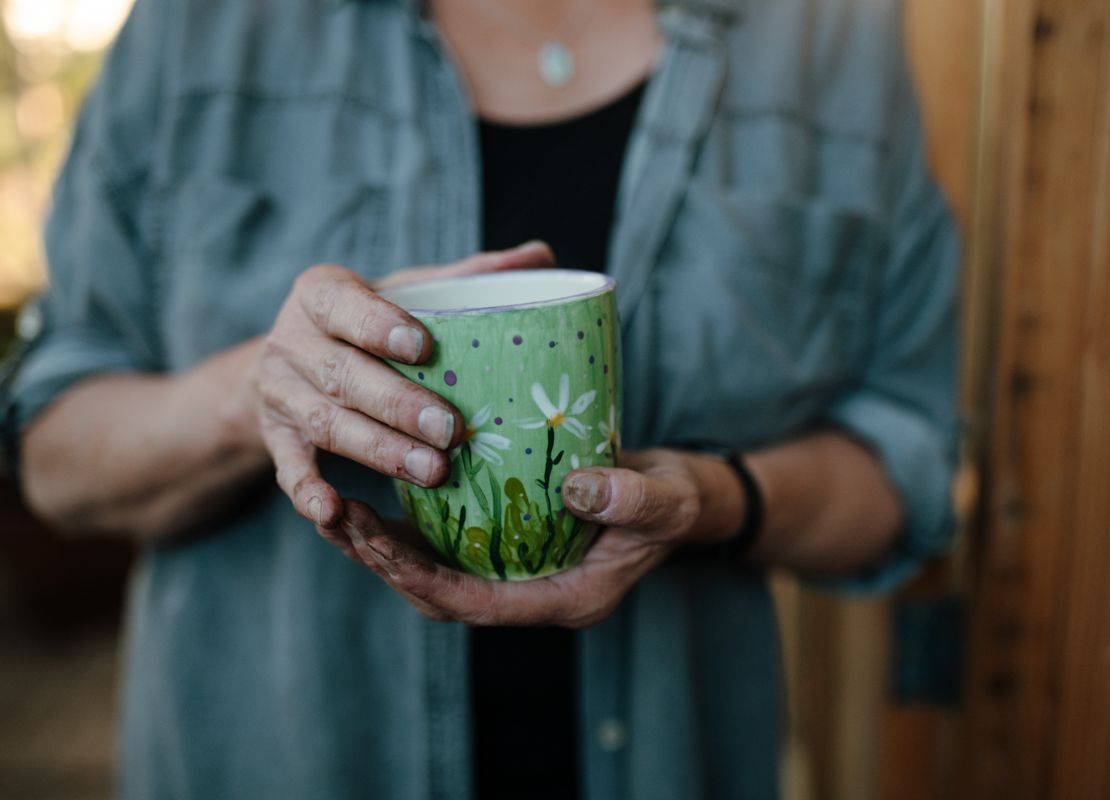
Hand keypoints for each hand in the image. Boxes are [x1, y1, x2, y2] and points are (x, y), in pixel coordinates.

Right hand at [253, 242, 554, 530]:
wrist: (291, 364)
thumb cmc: (366, 324)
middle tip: (451, 430)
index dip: (379, 326)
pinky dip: (308, 491)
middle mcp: (291, 341)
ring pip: (327, 426)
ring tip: (433, 472)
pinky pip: (290, 468)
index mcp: (321, 294)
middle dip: (398, 405)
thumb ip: (466, 278)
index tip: (424, 347)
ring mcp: (281, 394)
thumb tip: (541, 254)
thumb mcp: (405, 293)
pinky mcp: (277, 439)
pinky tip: (332, 510)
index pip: (345, 306)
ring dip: (380, 451)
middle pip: (343, 376)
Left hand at [326, 449, 736, 627]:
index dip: (423, 578)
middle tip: (332, 516)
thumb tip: (576, 486)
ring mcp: (513, 569)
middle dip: (382, 561)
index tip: (376, 543)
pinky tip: (371, 490)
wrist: (679, 495)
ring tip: (331, 505)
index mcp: (562, 598)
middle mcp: (527, 592)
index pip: (480, 605)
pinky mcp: (504, 540)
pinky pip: (444, 544)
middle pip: (439, 593)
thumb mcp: (667, 499)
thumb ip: (632, 498)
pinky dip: (403, 524)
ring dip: (380, 545)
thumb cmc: (676, 501)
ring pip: (432, 571)